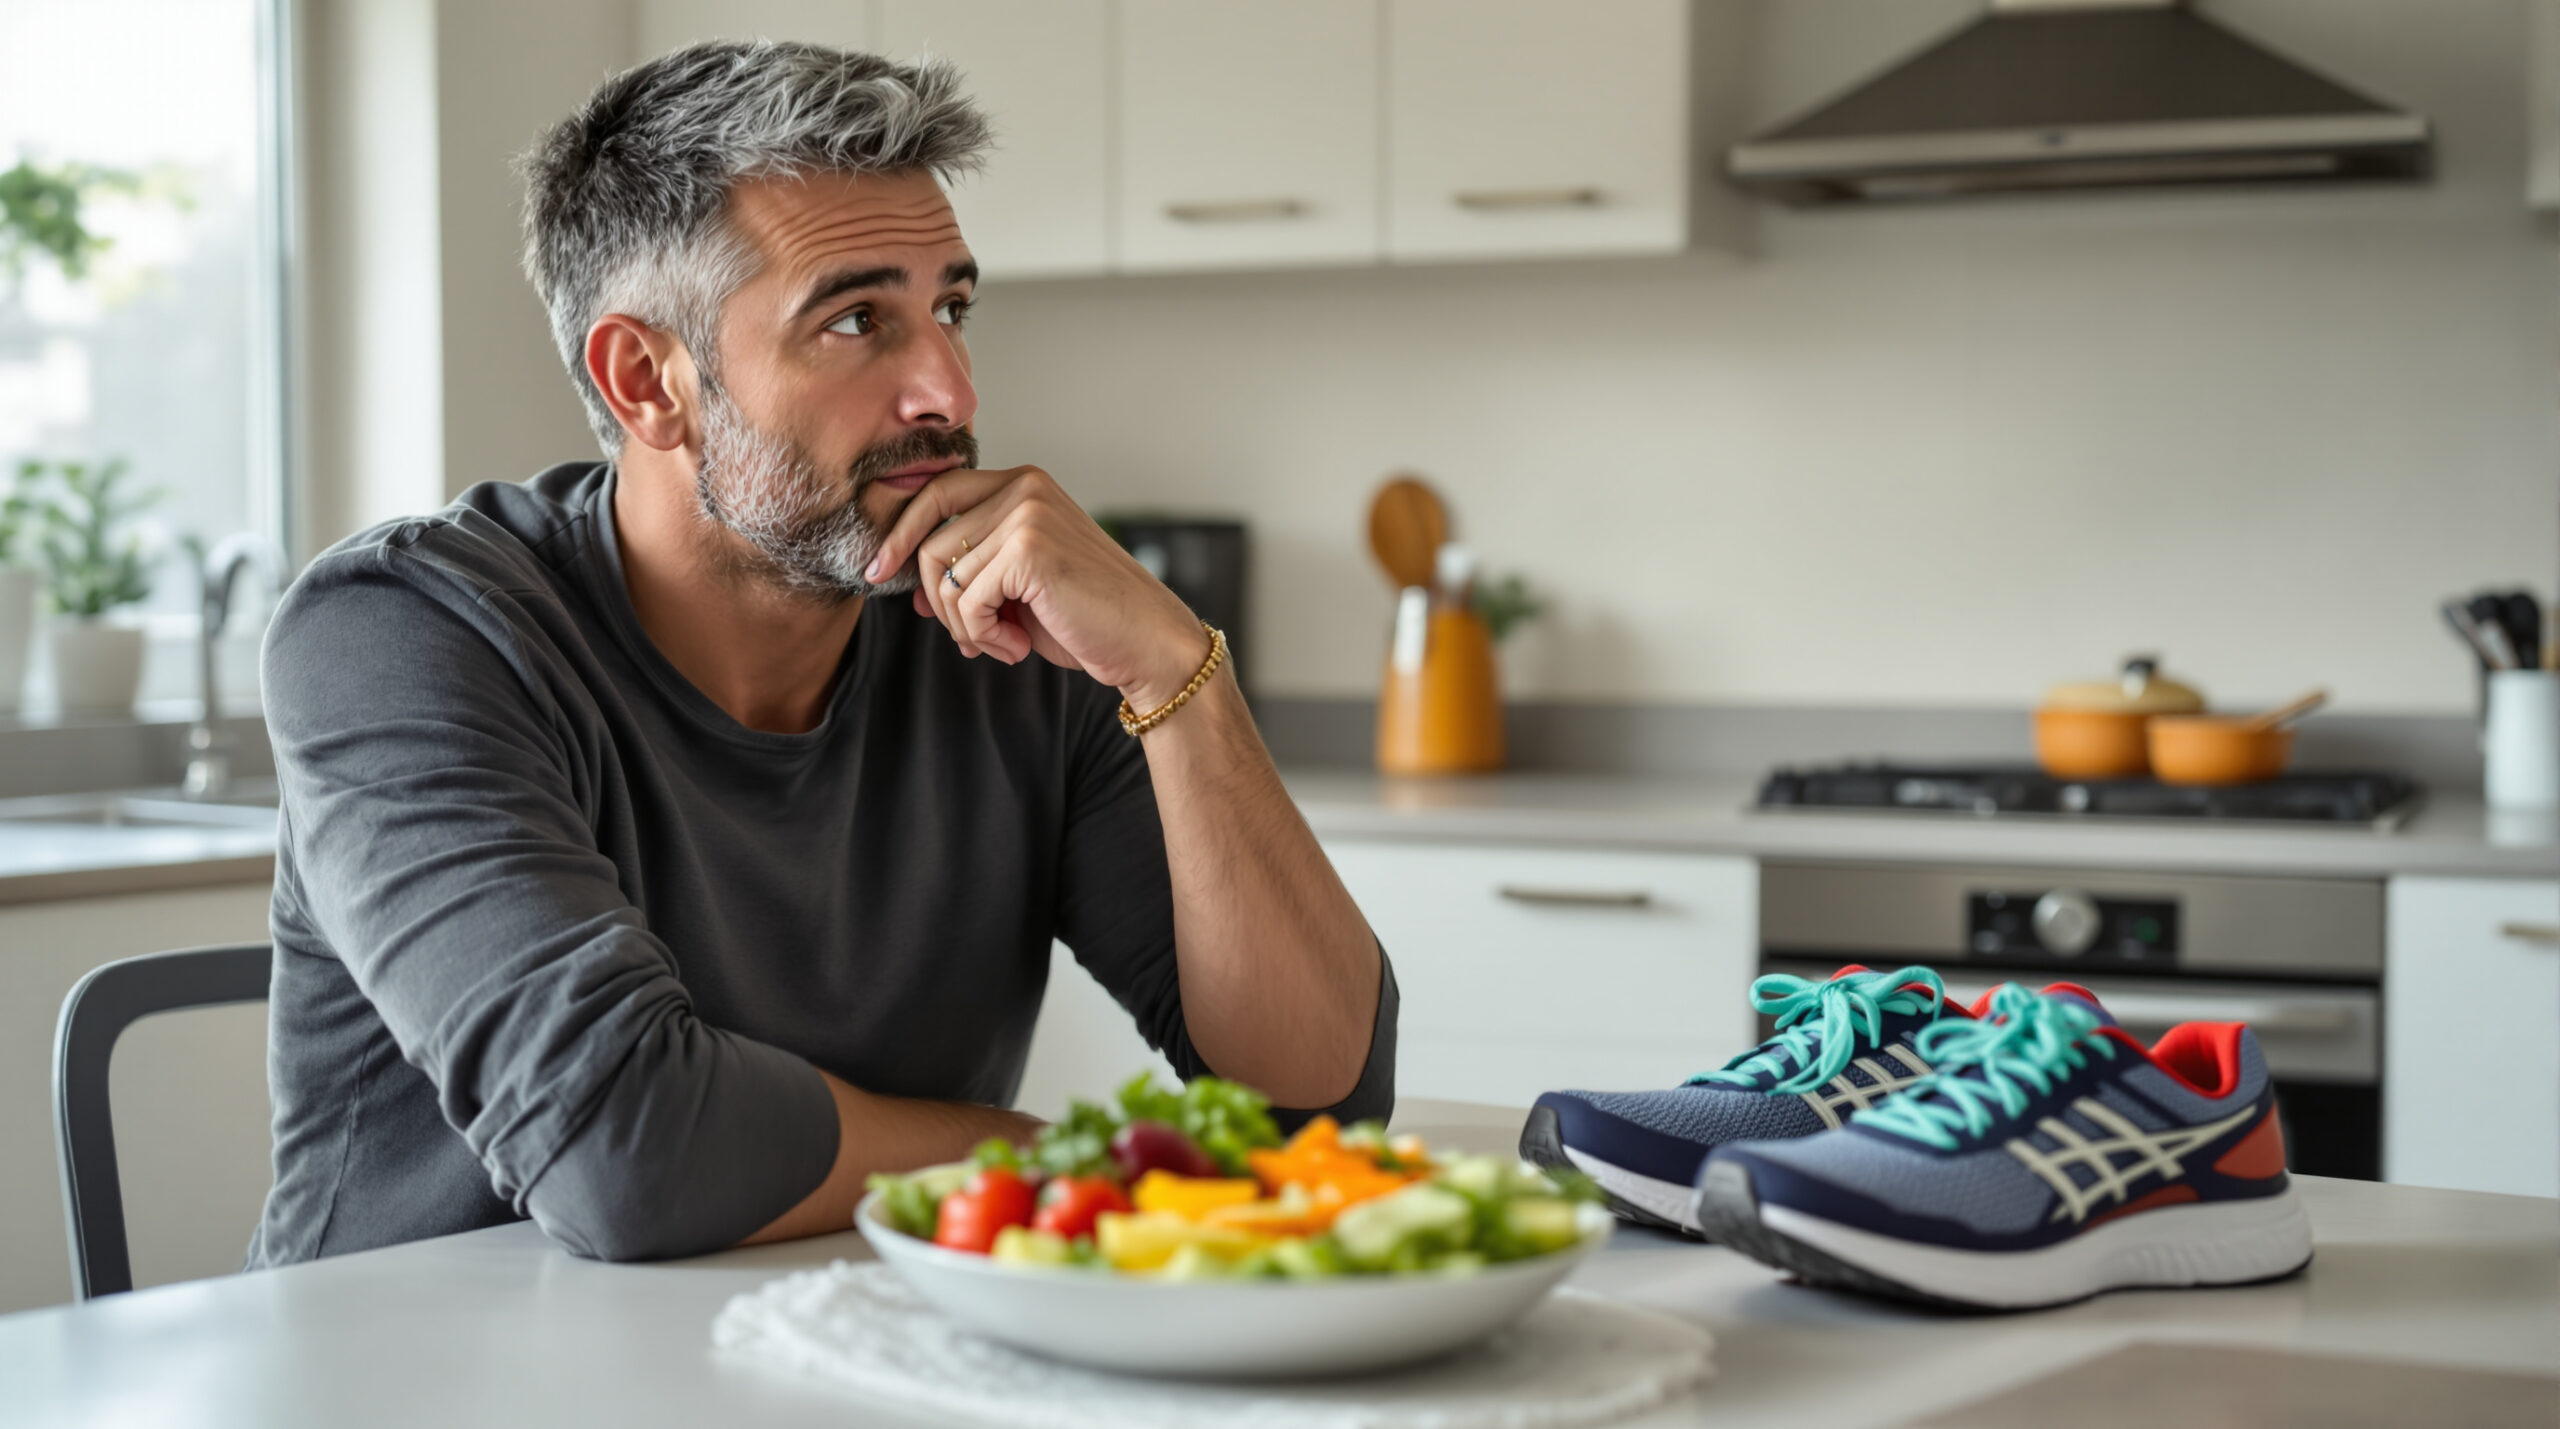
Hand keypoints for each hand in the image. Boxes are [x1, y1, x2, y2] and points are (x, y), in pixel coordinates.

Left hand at [863, 466, 1210, 708]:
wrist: (1146, 642)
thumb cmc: (1084, 617)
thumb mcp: (1017, 581)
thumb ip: (969, 565)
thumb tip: (901, 573)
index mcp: (1023, 483)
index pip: (936, 494)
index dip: (900, 534)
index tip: (878, 571)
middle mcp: (1024, 487)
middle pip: (932, 540)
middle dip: (934, 598)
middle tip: (965, 636)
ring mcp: (1027, 514)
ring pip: (946, 576)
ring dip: (964, 626)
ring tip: (1000, 644)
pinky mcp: (1030, 549)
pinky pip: (968, 600)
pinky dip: (983, 635)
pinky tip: (1015, 647)